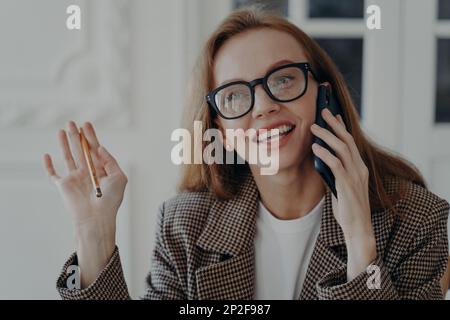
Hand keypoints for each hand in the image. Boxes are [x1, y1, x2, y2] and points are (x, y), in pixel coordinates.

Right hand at [43, 121, 127, 286]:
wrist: (96, 218)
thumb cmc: (110, 200)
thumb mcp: (119, 177)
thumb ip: (110, 161)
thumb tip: (100, 148)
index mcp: (101, 171)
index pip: (95, 150)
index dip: (90, 137)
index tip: (87, 125)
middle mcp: (87, 173)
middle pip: (81, 150)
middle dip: (76, 136)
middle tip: (72, 122)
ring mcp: (75, 179)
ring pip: (68, 157)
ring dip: (64, 143)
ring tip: (62, 129)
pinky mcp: (63, 186)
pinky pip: (53, 174)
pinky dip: (48, 165)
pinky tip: (47, 155)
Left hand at [310, 109, 375, 280]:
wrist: (358, 228)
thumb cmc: (349, 208)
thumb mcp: (342, 186)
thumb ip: (335, 173)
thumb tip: (322, 160)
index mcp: (360, 168)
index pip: (351, 142)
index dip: (342, 128)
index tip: (334, 115)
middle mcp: (360, 169)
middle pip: (347, 140)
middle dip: (334, 125)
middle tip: (322, 112)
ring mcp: (355, 176)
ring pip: (342, 149)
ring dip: (327, 136)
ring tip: (313, 128)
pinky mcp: (347, 185)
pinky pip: (336, 165)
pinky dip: (325, 155)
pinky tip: (315, 148)